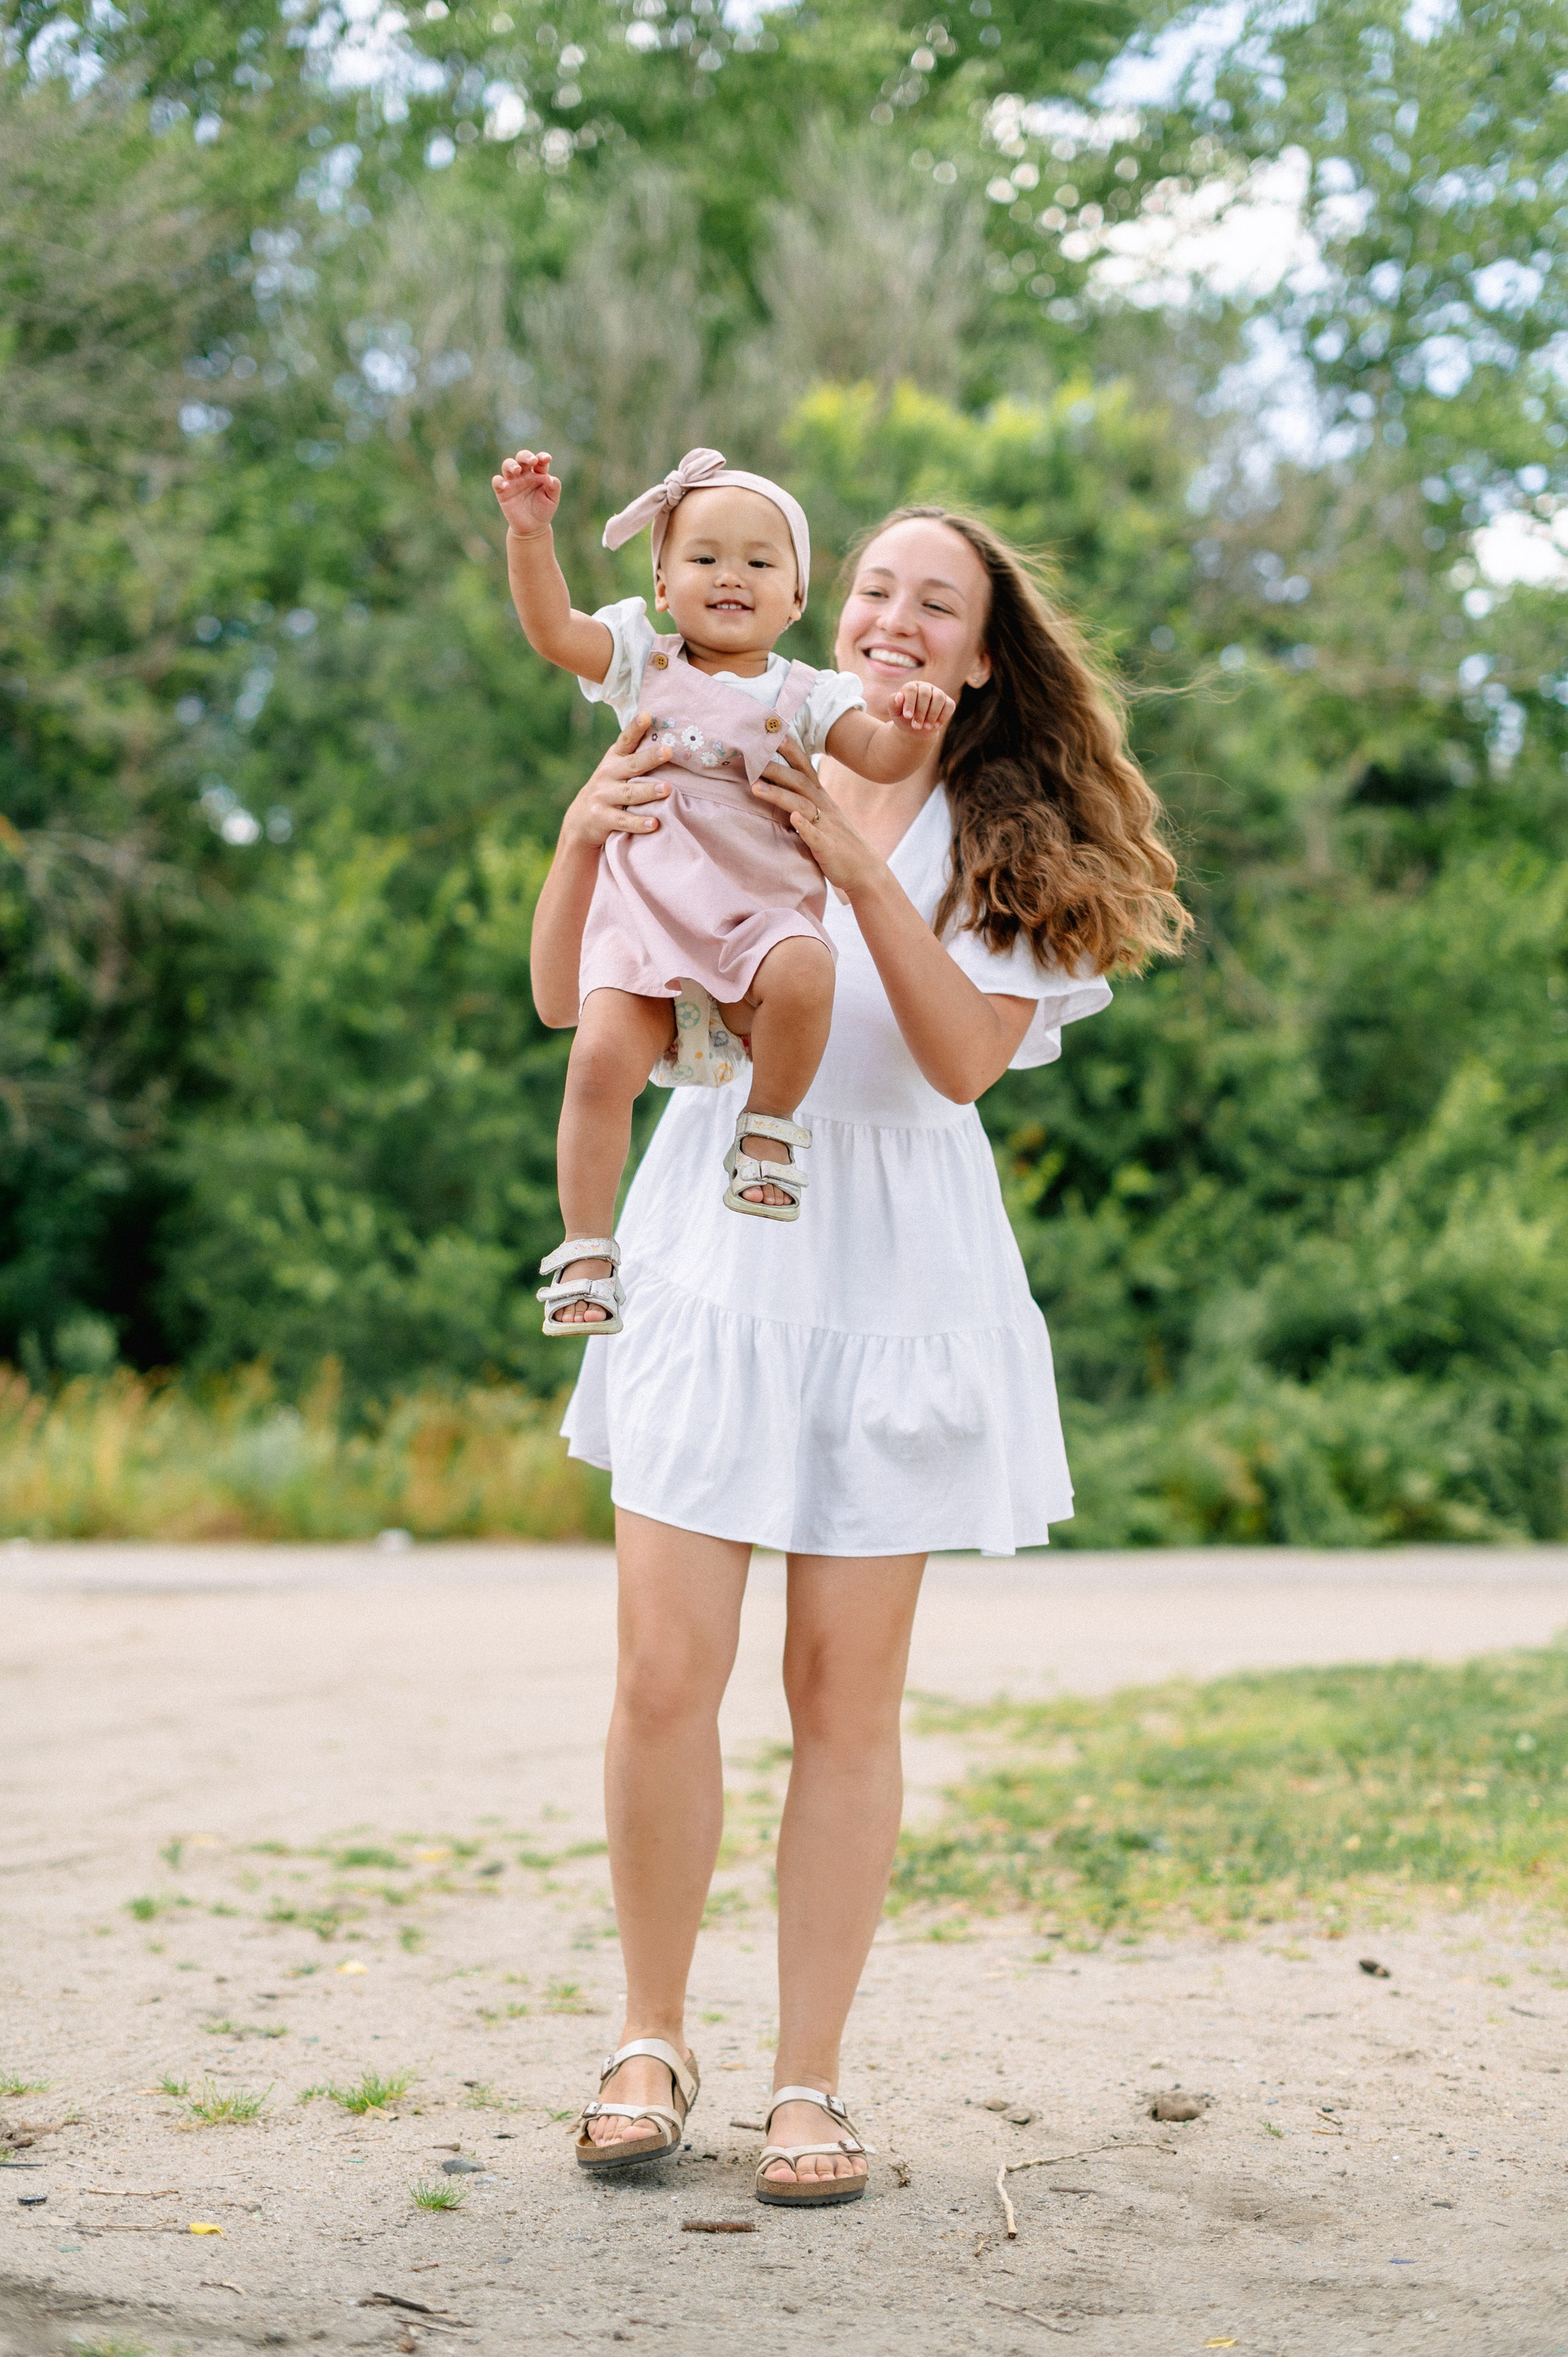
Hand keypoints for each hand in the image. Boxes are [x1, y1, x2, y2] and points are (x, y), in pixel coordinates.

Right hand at [492, 448, 560, 536]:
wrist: (533, 528)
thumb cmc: (544, 510)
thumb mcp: (552, 499)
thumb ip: (554, 487)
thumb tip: (548, 477)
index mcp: (538, 473)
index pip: (539, 461)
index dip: (542, 457)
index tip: (547, 459)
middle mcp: (524, 474)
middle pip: (522, 458)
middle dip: (526, 456)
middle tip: (532, 461)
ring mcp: (512, 481)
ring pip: (508, 465)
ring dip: (512, 465)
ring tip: (517, 470)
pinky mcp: (502, 491)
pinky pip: (497, 481)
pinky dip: (499, 481)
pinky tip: (505, 486)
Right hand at [562, 711, 670, 849]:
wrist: (580, 820)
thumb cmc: (609, 789)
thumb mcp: (616, 769)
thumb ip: (634, 756)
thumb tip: (667, 739)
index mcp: (614, 759)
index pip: (625, 741)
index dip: (635, 728)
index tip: (646, 715)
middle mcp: (607, 774)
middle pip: (631, 765)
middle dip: (649, 758)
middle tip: (668, 751)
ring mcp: (603, 796)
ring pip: (629, 793)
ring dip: (649, 791)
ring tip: (668, 789)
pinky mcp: (602, 818)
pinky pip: (623, 820)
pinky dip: (638, 823)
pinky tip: (654, 824)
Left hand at [751, 735, 887, 896]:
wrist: (865, 871)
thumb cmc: (838, 844)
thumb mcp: (822, 817)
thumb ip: (804, 802)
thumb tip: (778, 789)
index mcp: (822, 799)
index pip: (804, 768)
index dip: (789, 750)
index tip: (772, 733)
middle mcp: (824, 807)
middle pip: (799, 781)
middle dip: (775, 768)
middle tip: (751, 756)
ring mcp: (827, 826)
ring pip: (802, 805)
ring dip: (779, 794)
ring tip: (755, 788)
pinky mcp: (827, 847)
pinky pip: (815, 835)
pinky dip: (804, 825)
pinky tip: (793, 819)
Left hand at [890, 679, 955, 733]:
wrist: (916, 729)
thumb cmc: (904, 718)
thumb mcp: (895, 713)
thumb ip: (893, 703)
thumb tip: (899, 696)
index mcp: (912, 687)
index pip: (912, 689)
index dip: (909, 702)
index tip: (907, 717)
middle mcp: (926, 687)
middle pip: (925, 693)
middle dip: (921, 711)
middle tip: (916, 726)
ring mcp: (938, 693)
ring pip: (939, 697)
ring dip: (933, 714)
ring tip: (926, 727)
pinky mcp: (948, 702)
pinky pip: (950, 706)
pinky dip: (944, 716)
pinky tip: (936, 725)